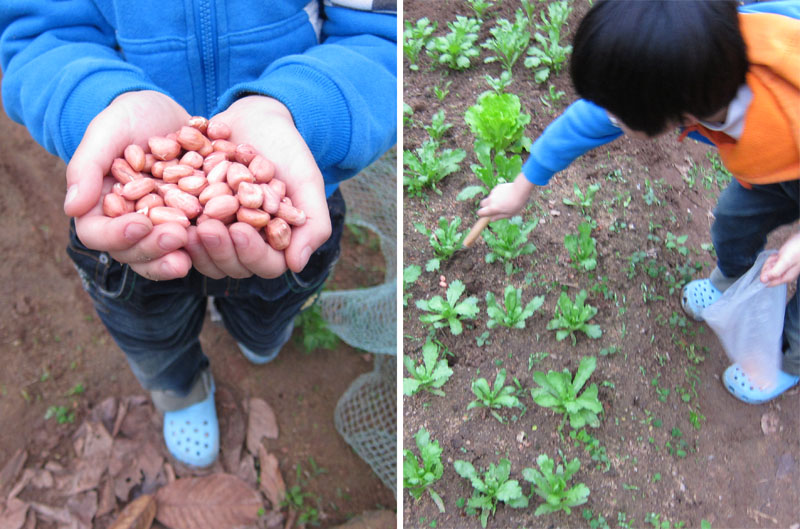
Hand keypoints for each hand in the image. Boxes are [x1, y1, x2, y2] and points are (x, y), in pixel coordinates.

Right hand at [64, 90, 192, 279]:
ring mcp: (161, 227)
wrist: (167, 111)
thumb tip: (71, 208)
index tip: (140, 225)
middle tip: (178, 237)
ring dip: (179, 256)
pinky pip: (197, 239)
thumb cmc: (129, 117)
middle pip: (134, 252)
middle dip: (155, 249)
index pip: (98, 233)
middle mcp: (130, 224)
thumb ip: (87, 167)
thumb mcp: (107, 131)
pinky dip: (208, 240)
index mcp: (100, 207)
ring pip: (164, 254)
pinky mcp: (190, 223)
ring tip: (197, 251)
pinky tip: (226, 237)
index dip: (117, 235)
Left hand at [186, 95, 329, 278]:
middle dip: (217, 248)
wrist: (257, 117)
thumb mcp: (307, 182)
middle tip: (206, 227)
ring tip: (184, 220)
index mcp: (273, 243)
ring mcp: (214, 231)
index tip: (240, 231)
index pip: (266, 264)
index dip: (252, 253)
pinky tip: (159, 204)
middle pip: (228, 265)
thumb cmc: (289, 151)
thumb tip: (296, 265)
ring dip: (191, 242)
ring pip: (199, 253)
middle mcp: (241, 243)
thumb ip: (313, 223)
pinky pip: (175, 226)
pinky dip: (168, 217)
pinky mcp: (188, 215)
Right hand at [477, 173, 534, 220]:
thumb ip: (499, 217)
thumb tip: (492, 219)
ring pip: (489, 197)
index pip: (480, 212)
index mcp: (493, 208)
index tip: (486, 215)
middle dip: (485, 206)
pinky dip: (497, 195)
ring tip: (504, 201)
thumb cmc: (516, 204)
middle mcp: (491, 200)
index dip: (482, 214)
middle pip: (482, 203)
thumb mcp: (509, 214)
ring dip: (493, 200)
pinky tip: (506, 195)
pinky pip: (494, 192)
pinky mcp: (497, 187)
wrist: (520, 190)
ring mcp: (493, 193)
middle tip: (494, 208)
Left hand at [761, 232, 799, 286]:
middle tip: (776, 259)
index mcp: (786, 277)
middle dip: (769, 265)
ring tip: (779, 255)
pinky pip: (772, 262)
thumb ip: (775, 272)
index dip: (765, 275)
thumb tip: (763, 281)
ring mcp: (783, 268)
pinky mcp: (782, 262)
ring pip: (769, 267)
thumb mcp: (785, 261)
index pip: (769, 283)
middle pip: (768, 274)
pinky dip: (773, 257)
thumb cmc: (798, 250)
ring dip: (771, 260)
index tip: (768, 267)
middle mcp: (785, 274)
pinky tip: (779, 254)